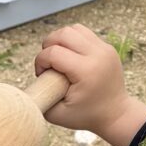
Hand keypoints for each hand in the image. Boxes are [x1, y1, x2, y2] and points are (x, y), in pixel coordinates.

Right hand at [35, 22, 145, 145]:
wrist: (116, 114)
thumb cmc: (86, 116)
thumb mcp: (57, 114)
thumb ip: (39, 99)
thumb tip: (28, 86)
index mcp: (86, 71)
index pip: (53, 52)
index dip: (40, 62)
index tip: (42, 75)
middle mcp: (97, 55)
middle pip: (63, 34)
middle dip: (48, 46)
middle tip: (48, 63)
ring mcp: (105, 48)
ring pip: (74, 29)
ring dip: (60, 40)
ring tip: (58, 57)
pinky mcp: (107, 47)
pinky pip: (84, 33)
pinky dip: (72, 40)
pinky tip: (70, 56)